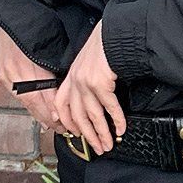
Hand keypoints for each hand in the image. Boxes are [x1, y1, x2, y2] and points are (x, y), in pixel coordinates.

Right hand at [0, 26, 66, 134]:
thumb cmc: (40, 26)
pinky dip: (28, 104)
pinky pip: (17, 94)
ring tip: (51, 125)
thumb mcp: (53, 47)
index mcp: (33, 68)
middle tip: (63, 129)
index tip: (66, 123)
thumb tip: (66, 91)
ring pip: (25, 101)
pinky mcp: (2, 73)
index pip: (46, 98)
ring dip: (39, 114)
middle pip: (35, 103)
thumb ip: (58, 70)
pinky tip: (37, 112)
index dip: (56, 112)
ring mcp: (8, 75)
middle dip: (49, 118)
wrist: (14, 15)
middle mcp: (18, 74)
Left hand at [54, 22, 125, 153]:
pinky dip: (117, 120)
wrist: (115, 34)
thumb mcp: (87, 62)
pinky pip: (109, 107)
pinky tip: (121, 128)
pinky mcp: (100, 84)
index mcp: (70, 78)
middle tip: (97, 148)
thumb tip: (89, 96)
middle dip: (89, 135)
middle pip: (78, 117)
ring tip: (109, 144)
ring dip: (102, 133)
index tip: (76, 134)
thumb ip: (83, 79)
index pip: (61, 106)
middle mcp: (75, 82)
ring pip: (94, 116)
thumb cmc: (105, 46)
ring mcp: (86, 84)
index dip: (67, 123)